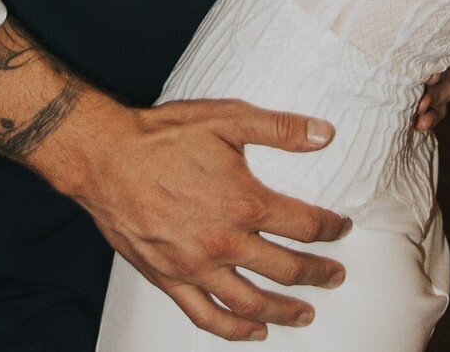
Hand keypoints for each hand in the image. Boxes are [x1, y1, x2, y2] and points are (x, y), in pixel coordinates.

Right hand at [42, 91, 351, 341]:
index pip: (303, 225)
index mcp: (244, 202)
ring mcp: (196, 267)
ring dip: (284, 311)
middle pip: (286, 269)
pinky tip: (252, 331)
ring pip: (252, 302)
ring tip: (305, 314)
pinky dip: (234, 329)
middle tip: (335, 276)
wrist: (108, 158)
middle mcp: (224, 242)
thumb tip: (325, 133)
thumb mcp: (228, 119)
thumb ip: (280, 128)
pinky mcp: (170, 280)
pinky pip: (207, 315)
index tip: (341, 229)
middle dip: (318, 273)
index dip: (329, 229)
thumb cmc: (165, 136)